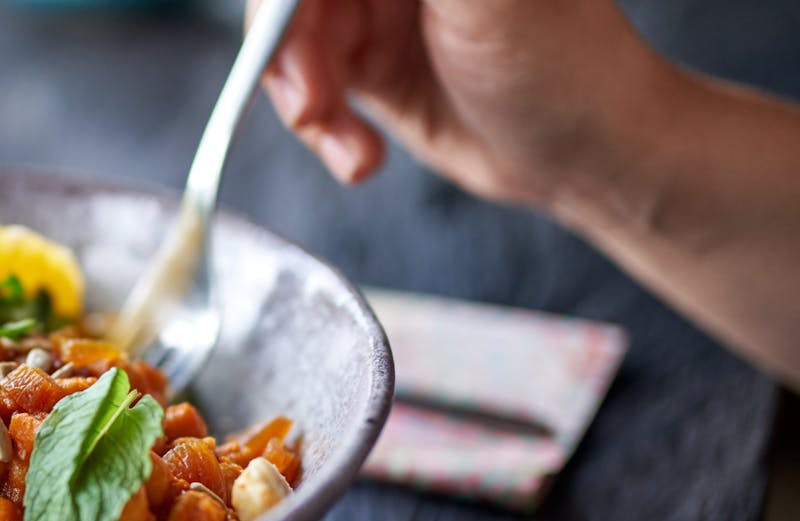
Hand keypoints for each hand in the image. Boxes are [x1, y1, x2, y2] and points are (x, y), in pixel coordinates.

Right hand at [257, 0, 669, 206]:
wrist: (585, 154)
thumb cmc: (564, 63)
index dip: (286, 0)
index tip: (282, 30)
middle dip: (288, 51)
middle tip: (311, 105)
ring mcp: (376, 5)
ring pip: (287, 40)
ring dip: (305, 103)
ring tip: (347, 147)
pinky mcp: (365, 60)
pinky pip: (303, 86)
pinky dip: (320, 128)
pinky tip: (359, 157)